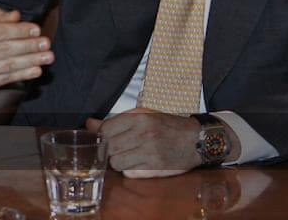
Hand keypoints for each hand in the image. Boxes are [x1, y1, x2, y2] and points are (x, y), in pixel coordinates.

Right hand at [0, 4, 53, 90]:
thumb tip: (16, 17)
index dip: (20, 31)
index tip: (36, 30)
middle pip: (4, 50)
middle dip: (29, 47)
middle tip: (46, 43)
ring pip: (6, 67)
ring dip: (30, 62)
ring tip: (47, 57)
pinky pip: (1, 80)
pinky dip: (21, 76)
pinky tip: (34, 70)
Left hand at [85, 108, 202, 177]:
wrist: (197, 140)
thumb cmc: (168, 125)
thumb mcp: (144, 115)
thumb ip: (115, 120)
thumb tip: (89, 123)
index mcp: (140, 119)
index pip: (106, 129)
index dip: (101, 134)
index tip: (104, 136)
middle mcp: (144, 136)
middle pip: (108, 147)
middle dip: (108, 148)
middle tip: (116, 146)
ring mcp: (150, 154)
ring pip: (116, 163)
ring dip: (117, 160)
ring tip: (127, 154)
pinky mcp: (154, 169)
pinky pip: (129, 173)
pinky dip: (129, 169)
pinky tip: (137, 162)